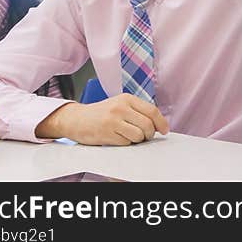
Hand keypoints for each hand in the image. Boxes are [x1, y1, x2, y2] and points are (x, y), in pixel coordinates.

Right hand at [35, 94, 169, 144]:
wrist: (76, 119)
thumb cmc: (101, 113)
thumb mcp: (120, 104)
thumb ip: (138, 111)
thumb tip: (158, 124)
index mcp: (127, 99)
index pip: (152, 111)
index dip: (161, 122)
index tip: (164, 130)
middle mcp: (120, 108)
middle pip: (147, 125)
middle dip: (149, 134)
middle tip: (145, 136)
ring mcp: (113, 121)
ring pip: (138, 135)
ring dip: (138, 139)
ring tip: (130, 136)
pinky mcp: (106, 133)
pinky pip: (126, 143)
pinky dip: (126, 143)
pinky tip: (118, 138)